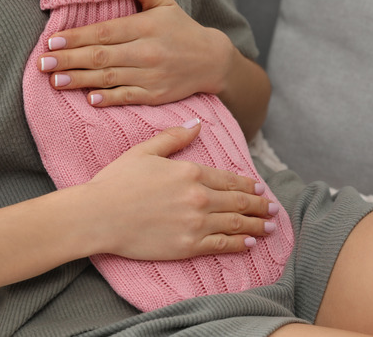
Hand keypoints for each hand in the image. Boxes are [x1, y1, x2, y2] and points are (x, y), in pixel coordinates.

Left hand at [38, 0, 239, 106]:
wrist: (212, 61)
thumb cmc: (182, 29)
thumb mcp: (164, 3)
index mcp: (146, 26)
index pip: (104, 32)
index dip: (76, 37)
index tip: (52, 40)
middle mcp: (147, 51)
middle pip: (101, 56)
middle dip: (69, 59)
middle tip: (42, 63)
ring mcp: (151, 75)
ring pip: (109, 78)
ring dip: (79, 80)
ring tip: (55, 80)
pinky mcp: (155, 95)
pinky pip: (127, 97)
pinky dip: (108, 99)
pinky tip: (89, 99)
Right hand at [79, 119, 275, 260]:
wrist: (99, 215)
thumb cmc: (116, 182)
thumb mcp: (144, 152)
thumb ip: (174, 138)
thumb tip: (198, 125)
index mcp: (190, 172)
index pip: (229, 179)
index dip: (248, 185)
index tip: (260, 189)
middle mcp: (199, 197)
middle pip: (239, 202)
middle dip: (260, 206)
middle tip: (274, 209)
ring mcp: (196, 224)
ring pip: (237, 224)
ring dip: (258, 225)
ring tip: (270, 227)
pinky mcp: (188, 246)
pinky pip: (222, 245)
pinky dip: (239, 244)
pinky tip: (249, 243)